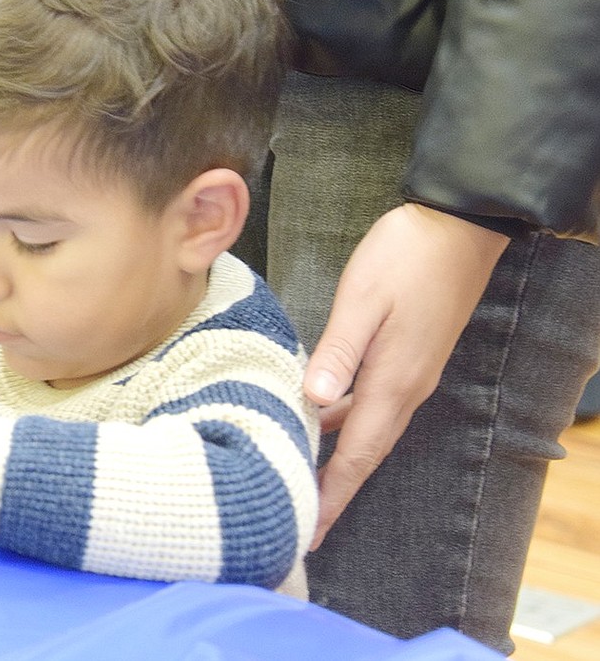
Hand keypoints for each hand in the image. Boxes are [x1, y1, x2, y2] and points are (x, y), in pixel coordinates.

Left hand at [304, 203, 509, 547]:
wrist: (459, 226)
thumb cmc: (406, 257)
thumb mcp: (362, 300)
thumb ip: (338, 351)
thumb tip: (313, 400)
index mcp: (393, 382)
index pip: (358, 455)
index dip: (332, 495)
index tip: (309, 532)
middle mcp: (406, 388)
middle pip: (365, 453)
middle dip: (333, 489)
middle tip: (301, 523)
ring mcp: (411, 373)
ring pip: (369, 429)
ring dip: (339, 457)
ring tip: (303, 477)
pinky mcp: (409, 356)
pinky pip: (373, 403)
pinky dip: (346, 421)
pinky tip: (321, 415)